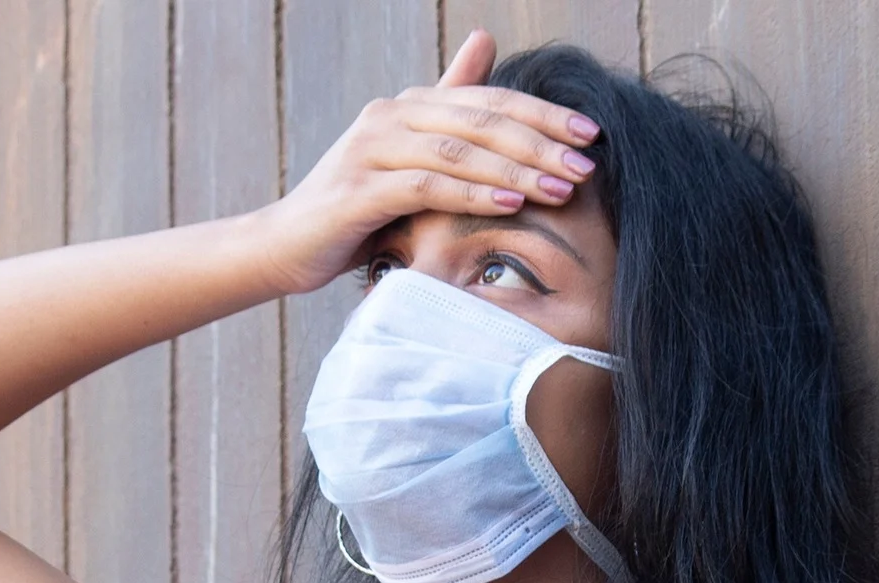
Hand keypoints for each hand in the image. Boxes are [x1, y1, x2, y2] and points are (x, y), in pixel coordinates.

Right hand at [249, 28, 602, 294]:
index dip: (543, 114)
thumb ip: (448, 108)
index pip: (489, 101)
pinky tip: (510, 202)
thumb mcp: (410, 160)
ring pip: (458, 150)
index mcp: (409, 106)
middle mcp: (390, 117)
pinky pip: (427, 185)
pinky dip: (473, 192)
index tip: (592, 135)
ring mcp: (371, 149)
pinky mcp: (359, 190)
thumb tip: (484, 40)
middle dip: (541, 141)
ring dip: (516, 168)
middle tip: (587, 164)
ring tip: (561, 187)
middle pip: (480, 120)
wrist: (286, 247)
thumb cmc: (357, 209)